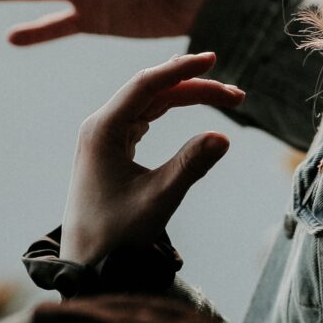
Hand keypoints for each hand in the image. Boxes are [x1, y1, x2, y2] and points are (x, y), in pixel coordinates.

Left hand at [63, 52, 241, 263]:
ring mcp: (104, 136)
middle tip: (237, 97)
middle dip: (194, 87)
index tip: (212, 59)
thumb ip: (190, 166)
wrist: (86, 264)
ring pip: (150, 103)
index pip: (146, 85)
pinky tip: (188, 100)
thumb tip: (224, 136)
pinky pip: (144, 116)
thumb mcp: (158, 200)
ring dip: (186, 97)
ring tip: (226, 98)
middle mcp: (100, 126)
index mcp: (102, 130)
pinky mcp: (111, 149)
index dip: (181, 70)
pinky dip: (170, 108)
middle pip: (152, 91)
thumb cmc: (116, 235)